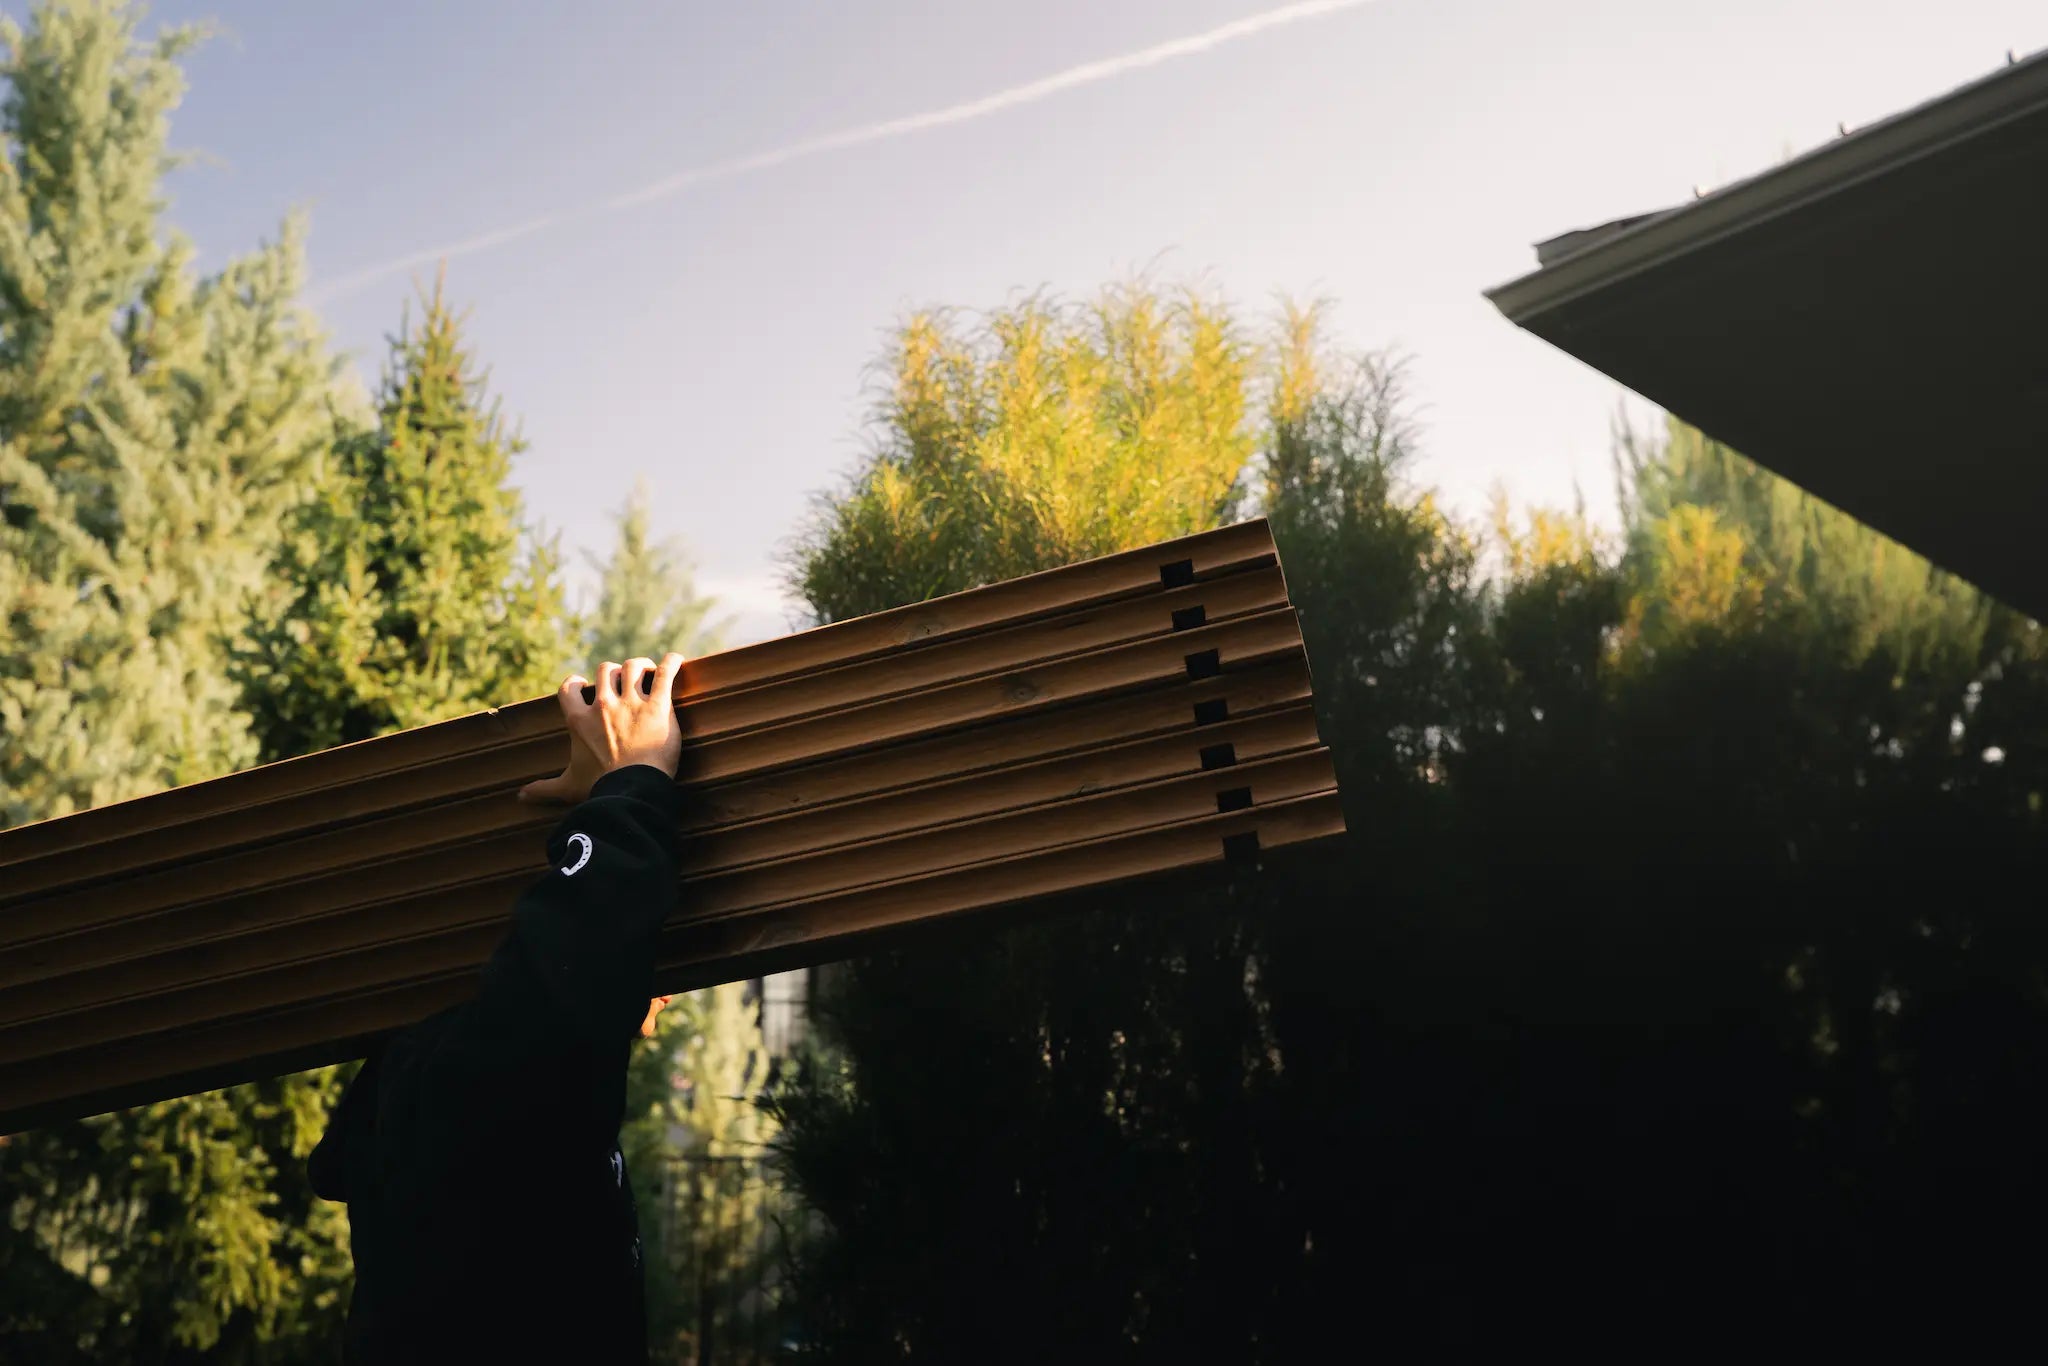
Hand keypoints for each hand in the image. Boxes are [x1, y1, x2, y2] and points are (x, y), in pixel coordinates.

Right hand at [518, 653, 685, 804]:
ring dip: (641, 666)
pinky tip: (675, 660)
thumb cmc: (599, 789)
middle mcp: (603, 706)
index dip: (575, 683)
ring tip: (649, 671)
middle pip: (605, 670)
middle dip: (614, 672)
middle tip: (625, 680)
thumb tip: (520, 796)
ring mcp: (631, 703)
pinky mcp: (658, 706)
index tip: (582, 684)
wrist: (631, 790)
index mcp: (579, 720)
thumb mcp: (568, 787)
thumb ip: (544, 788)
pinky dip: (671, 663)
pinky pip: (665, 674)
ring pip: (633, 667)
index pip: (569, 688)